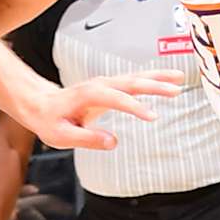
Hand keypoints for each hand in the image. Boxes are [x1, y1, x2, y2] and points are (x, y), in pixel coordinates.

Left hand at [27, 71, 181, 152]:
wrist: (40, 104)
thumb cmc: (50, 120)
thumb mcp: (62, 136)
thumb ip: (87, 139)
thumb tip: (113, 142)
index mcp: (89, 96)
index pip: (117, 100)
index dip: (135, 107)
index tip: (153, 116)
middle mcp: (99, 85)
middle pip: (131, 82)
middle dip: (154, 86)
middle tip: (176, 90)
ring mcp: (105, 83)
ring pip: (135, 77)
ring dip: (157, 78)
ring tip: (179, 79)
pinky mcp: (110, 85)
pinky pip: (133, 80)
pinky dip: (151, 78)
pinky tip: (167, 79)